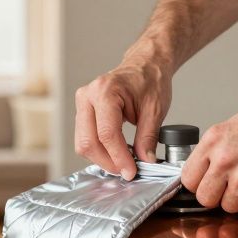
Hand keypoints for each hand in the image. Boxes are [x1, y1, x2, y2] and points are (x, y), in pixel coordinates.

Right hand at [74, 56, 172, 179]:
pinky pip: (85, 137)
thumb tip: (144, 161)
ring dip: (102, 158)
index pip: (107, 133)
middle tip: (127, 171)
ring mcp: (82, 103)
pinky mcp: (82, 111)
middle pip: (89, 141)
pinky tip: (116, 152)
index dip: (118, 157)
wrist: (144, 65)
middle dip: (108, 162)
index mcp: (105, 91)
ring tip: (123, 161)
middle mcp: (88, 96)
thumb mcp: (155, 110)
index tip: (131, 172)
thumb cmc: (149, 80)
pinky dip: (99, 150)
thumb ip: (148, 137)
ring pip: (83, 143)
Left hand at [181, 96, 237, 212]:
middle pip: (205, 198)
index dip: (198, 183)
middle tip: (229, 188)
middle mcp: (225, 161)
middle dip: (216, 196)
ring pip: (228, 207)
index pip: (189, 177)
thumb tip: (207, 164)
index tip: (206, 184)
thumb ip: (219, 146)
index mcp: (215, 141)